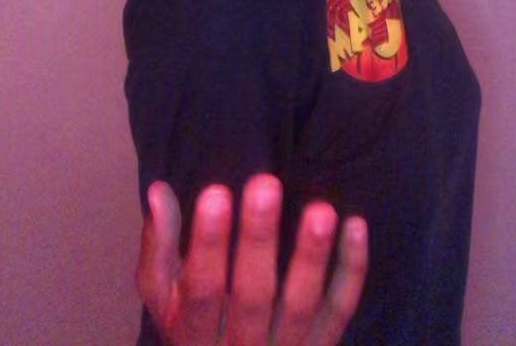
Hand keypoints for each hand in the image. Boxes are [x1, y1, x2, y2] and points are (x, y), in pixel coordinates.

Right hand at [137, 174, 368, 345]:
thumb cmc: (194, 328)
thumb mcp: (164, 301)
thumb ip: (159, 249)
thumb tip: (159, 191)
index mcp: (195, 336)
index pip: (202, 291)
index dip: (208, 244)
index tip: (215, 192)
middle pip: (253, 296)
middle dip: (259, 239)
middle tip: (265, 184)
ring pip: (302, 306)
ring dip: (312, 257)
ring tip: (320, 211)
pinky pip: (340, 310)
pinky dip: (351, 269)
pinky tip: (355, 226)